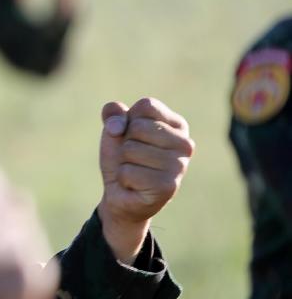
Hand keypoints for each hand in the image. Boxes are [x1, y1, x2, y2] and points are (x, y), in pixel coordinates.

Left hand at [97, 98, 193, 262]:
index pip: (146, 106)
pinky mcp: (168, 187)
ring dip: (124, 162)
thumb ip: (112, 112)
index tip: (134, 135)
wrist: (121, 192)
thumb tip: (116, 126)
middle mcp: (185, 144)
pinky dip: (124, 178)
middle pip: (138, 127)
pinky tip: (135, 185)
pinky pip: (128, 172)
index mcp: (178, 125)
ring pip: (131, 150)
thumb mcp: (115, 128)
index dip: (129, 120)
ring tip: (136, 171)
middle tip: (134, 158)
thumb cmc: (123, 156)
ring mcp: (179, 166)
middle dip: (125, 143)